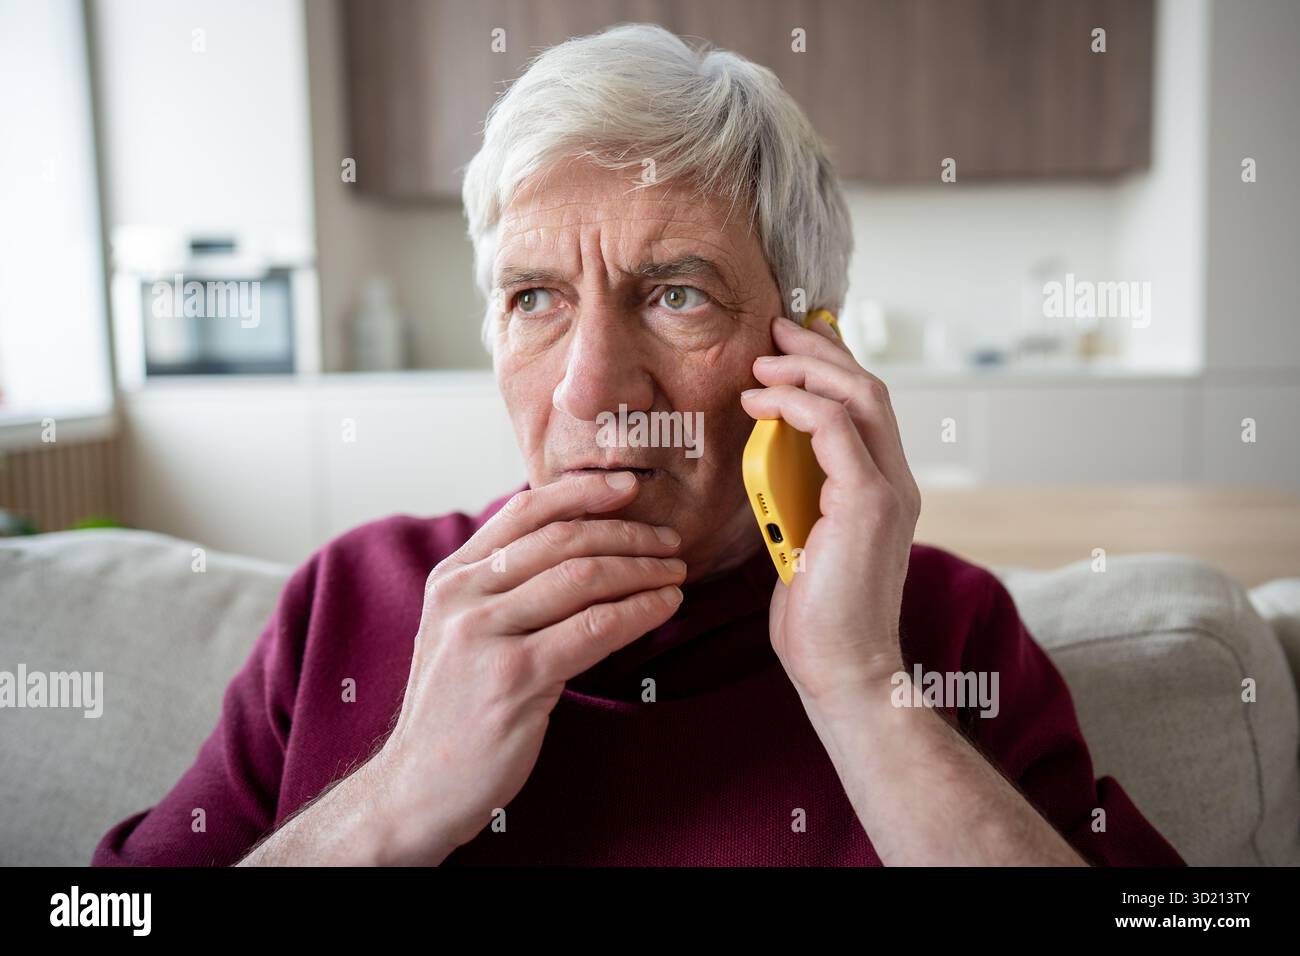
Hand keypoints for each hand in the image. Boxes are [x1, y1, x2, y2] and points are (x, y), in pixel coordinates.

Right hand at [372, 471, 685, 862]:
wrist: (417, 786)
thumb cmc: (456, 709)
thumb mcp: (462, 632)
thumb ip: (504, 587)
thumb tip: (574, 541)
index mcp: (452, 578)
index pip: (524, 511)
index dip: (583, 492)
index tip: (629, 486)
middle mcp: (463, 597)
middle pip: (561, 540)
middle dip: (626, 533)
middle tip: (670, 539)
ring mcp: (485, 636)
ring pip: (582, 577)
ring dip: (641, 568)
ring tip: (675, 572)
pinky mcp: (514, 678)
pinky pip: (594, 628)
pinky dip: (639, 610)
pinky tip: (664, 606)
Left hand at [741, 315, 920, 710]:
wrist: (842, 668)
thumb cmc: (818, 615)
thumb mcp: (801, 539)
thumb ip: (797, 493)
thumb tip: (765, 454)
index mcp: (882, 488)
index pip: (866, 408)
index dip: (830, 368)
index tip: (787, 349)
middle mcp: (896, 482)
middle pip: (869, 387)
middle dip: (821, 351)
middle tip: (777, 330)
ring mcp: (889, 490)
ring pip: (861, 396)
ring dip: (807, 370)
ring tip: (761, 364)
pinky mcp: (870, 503)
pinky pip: (837, 429)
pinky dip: (798, 406)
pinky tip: (760, 404)